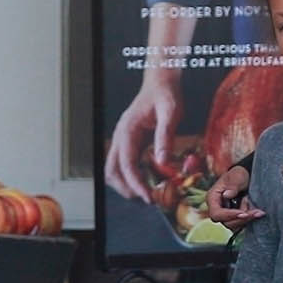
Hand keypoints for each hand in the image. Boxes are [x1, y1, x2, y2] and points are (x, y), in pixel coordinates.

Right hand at [104, 71, 182, 200]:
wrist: (161, 82)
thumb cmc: (166, 94)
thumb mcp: (171, 113)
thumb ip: (165, 137)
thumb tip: (162, 163)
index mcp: (127, 130)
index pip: (126, 164)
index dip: (136, 183)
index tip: (148, 198)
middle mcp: (120, 136)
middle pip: (112, 170)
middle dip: (127, 188)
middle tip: (148, 200)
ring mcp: (123, 140)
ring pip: (115, 169)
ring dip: (127, 184)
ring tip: (148, 194)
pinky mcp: (130, 143)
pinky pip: (125, 164)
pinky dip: (133, 176)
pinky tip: (150, 181)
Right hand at [206, 164, 262, 228]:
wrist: (246, 176)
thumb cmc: (238, 174)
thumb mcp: (236, 176)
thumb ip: (232, 186)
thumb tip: (226, 195)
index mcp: (212, 198)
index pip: (216, 214)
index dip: (229, 215)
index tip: (243, 213)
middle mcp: (218, 208)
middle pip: (226, 222)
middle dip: (242, 219)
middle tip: (256, 212)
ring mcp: (226, 214)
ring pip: (235, 226)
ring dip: (247, 220)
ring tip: (258, 211)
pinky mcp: (235, 217)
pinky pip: (241, 224)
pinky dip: (250, 220)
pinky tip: (258, 213)